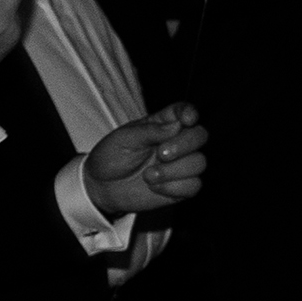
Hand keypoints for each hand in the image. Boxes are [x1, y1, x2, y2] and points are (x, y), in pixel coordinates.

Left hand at [83, 103, 207, 215]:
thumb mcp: (124, 139)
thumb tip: (176, 125)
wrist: (102, 188)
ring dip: (173, 171)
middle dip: (184, 145)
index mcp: (162, 125)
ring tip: (148, 176)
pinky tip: (154, 187)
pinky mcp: (181, 186)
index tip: (187, 120)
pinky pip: (194, 185)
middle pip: (200, 136)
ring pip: (199, 163)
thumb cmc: (111, 158)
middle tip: (161, 154)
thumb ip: (150, 131)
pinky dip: (173, 188)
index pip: (183, 112)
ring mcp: (181, 165)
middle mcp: (176, 142)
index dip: (189, 113)